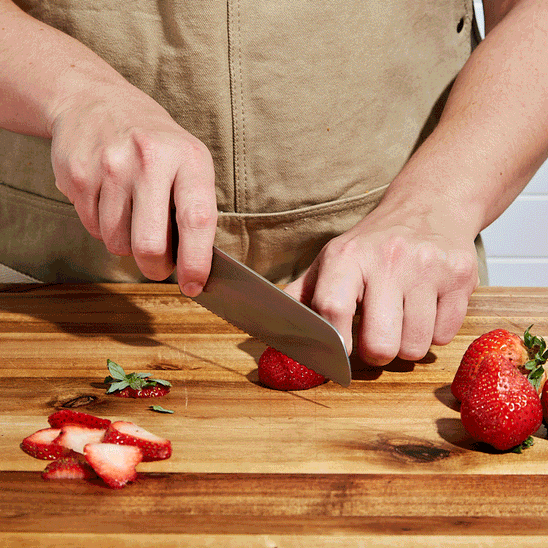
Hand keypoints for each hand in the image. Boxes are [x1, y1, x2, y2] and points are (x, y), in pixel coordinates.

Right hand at [50, 86, 216, 295]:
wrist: (97, 101)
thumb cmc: (155, 144)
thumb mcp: (188, 162)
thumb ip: (194, 209)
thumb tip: (195, 267)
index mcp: (188, 159)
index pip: (196, 220)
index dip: (196, 261)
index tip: (194, 285)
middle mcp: (149, 160)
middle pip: (150, 245)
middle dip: (155, 268)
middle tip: (158, 265)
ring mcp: (110, 166)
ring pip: (117, 243)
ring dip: (127, 244)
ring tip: (132, 214)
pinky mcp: (78, 174)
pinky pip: (92, 229)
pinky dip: (103, 228)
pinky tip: (109, 201)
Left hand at [284, 200, 478, 365]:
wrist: (428, 208)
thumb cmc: (372, 244)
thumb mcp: (332, 260)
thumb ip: (302, 295)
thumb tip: (275, 333)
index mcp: (347, 255)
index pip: (332, 309)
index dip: (335, 343)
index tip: (340, 354)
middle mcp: (388, 259)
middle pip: (380, 345)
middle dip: (376, 353)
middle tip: (376, 337)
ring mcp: (428, 268)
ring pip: (415, 347)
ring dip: (406, 343)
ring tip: (401, 318)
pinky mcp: (461, 277)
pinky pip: (444, 336)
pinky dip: (433, 333)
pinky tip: (426, 308)